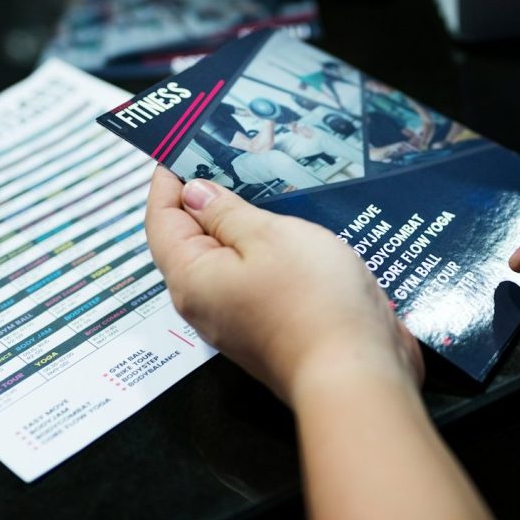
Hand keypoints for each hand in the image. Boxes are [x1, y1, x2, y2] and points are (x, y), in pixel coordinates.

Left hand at [145, 167, 421, 403]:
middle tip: (229, 156)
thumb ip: (226, 213)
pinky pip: (258, 274)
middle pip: (192, 239)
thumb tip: (195, 194)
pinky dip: (267, 246)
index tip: (183, 147)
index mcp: (192, 277)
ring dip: (244, 220)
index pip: (161, 220)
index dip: (168, 181)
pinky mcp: (273, 322)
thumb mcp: (267, 237)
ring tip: (265, 182)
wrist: (357, 372)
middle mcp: (207, 300)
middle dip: (207, 197)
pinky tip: (293, 224)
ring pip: (230, 256)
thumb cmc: (311, 299)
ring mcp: (240, 315)